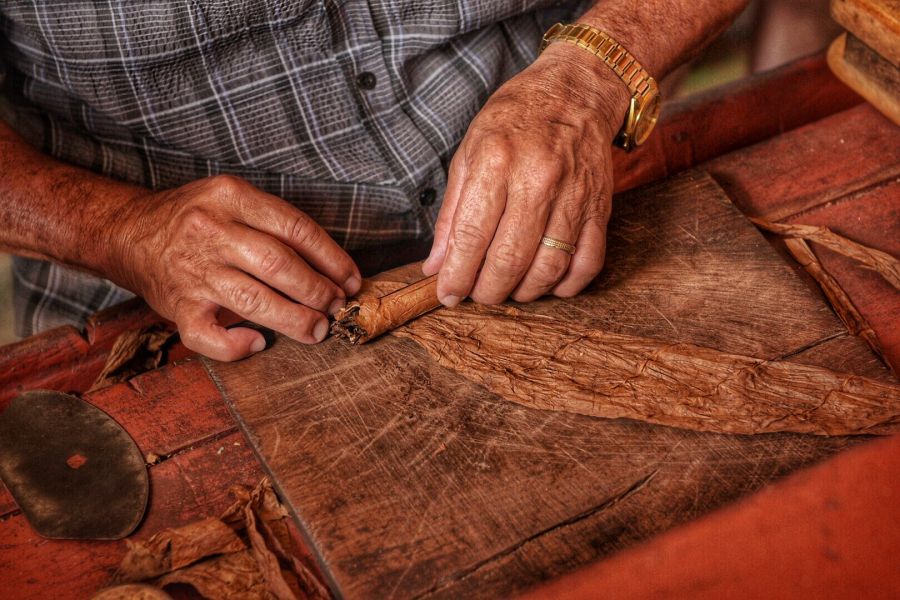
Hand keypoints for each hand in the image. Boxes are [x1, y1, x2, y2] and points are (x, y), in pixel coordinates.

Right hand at [108, 175, 360, 360]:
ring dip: (295, 320)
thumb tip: (328, 266)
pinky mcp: (177, 307)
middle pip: (279, 265)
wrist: (126, 232)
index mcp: (229, 197)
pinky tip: (258, 343)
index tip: (351, 279)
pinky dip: (237, 346)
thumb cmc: (193, 219)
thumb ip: (272, 223)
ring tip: (318, 328)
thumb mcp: (231, 199)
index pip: (295, 228)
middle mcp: (210, 231)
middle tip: (336, 306)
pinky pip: (210, 336)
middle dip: (318, 291)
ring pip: (254, 301)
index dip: (332, 258)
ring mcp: (192, 271)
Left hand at [423, 43, 628, 305]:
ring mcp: (573, 195)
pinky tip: (546, 283)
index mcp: (496, 161)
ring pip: (548, 268)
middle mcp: (537, 179)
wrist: (576, 92)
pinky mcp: (600, 208)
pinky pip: (587, 263)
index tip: (448, 295)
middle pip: (509, 260)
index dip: (457, 275)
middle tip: (477, 294)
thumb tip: (436, 265)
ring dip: (523, 292)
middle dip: (487, 291)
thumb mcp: (469, 152)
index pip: (471, 236)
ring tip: (508, 288)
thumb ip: (452, 213)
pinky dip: (565, 286)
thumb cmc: (515, 120)